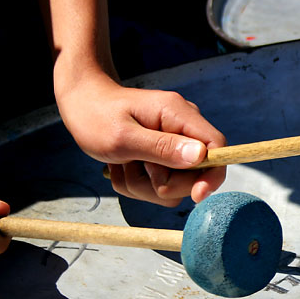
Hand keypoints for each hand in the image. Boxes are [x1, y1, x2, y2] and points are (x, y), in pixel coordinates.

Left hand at [55, 72, 226, 206]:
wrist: (82, 104)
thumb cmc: (96, 115)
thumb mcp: (123, 136)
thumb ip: (162, 147)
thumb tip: (200, 156)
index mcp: (178, 115)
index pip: (217, 148)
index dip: (212, 174)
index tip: (197, 194)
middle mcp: (182, 129)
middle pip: (196, 175)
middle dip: (163, 183)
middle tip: (134, 165)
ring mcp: (174, 144)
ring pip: (175, 187)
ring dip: (144, 185)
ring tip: (122, 164)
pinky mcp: (164, 158)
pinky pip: (160, 187)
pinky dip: (138, 184)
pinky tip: (123, 166)